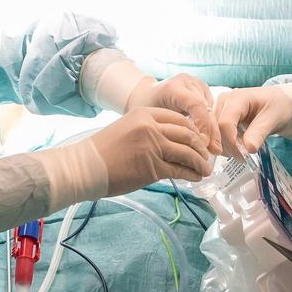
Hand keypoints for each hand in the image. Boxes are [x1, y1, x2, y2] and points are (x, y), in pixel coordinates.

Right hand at [89, 107, 213, 195]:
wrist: (84, 166)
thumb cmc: (102, 151)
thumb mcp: (126, 128)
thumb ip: (148, 130)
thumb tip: (170, 142)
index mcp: (144, 114)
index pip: (179, 119)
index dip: (193, 131)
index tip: (199, 140)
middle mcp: (151, 127)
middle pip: (187, 134)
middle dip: (201, 147)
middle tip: (206, 156)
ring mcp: (153, 146)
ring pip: (187, 152)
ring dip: (200, 162)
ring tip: (205, 170)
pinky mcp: (152, 167)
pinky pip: (179, 170)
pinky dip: (191, 174)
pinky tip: (195, 177)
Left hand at [126, 74, 220, 154]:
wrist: (146, 94)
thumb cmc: (146, 109)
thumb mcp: (152, 120)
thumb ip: (169, 132)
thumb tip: (187, 152)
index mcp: (173, 87)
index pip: (196, 105)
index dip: (202, 125)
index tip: (203, 144)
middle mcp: (188, 82)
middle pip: (206, 109)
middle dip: (211, 132)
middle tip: (214, 152)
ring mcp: (197, 85)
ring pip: (211, 111)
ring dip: (213, 131)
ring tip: (214, 150)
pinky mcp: (203, 90)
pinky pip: (211, 110)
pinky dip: (211, 126)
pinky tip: (210, 142)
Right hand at [213, 85, 291, 157]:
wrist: (280, 103)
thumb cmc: (278, 106)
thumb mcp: (273, 119)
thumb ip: (259, 133)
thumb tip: (248, 149)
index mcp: (237, 98)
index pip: (225, 123)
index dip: (232, 143)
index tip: (244, 156)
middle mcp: (224, 102)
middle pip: (216, 130)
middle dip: (228, 147)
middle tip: (244, 157)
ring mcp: (220, 110)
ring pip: (214, 135)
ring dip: (226, 148)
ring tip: (244, 151)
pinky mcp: (220, 118)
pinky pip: (216, 136)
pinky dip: (226, 146)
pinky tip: (238, 146)